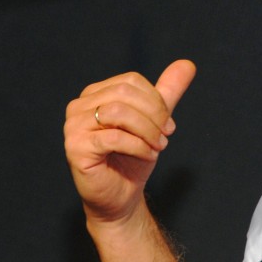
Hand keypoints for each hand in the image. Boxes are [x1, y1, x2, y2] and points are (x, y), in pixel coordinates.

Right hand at [64, 59, 195, 225]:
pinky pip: (113, 137)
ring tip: (158, 147)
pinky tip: (147, 156)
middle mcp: (78, 106)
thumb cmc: (132, 159)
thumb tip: (188, 64)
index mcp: (93, 94)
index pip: (130, 81)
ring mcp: (73, 127)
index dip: (156, 101)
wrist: (119, 198)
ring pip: (118, 113)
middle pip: (125, 94)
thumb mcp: (154, 121)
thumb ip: (167, 92)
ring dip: (147, 131)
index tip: (168, 125)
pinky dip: (138, 146)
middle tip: (166, 136)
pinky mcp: (75, 148)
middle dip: (154, 115)